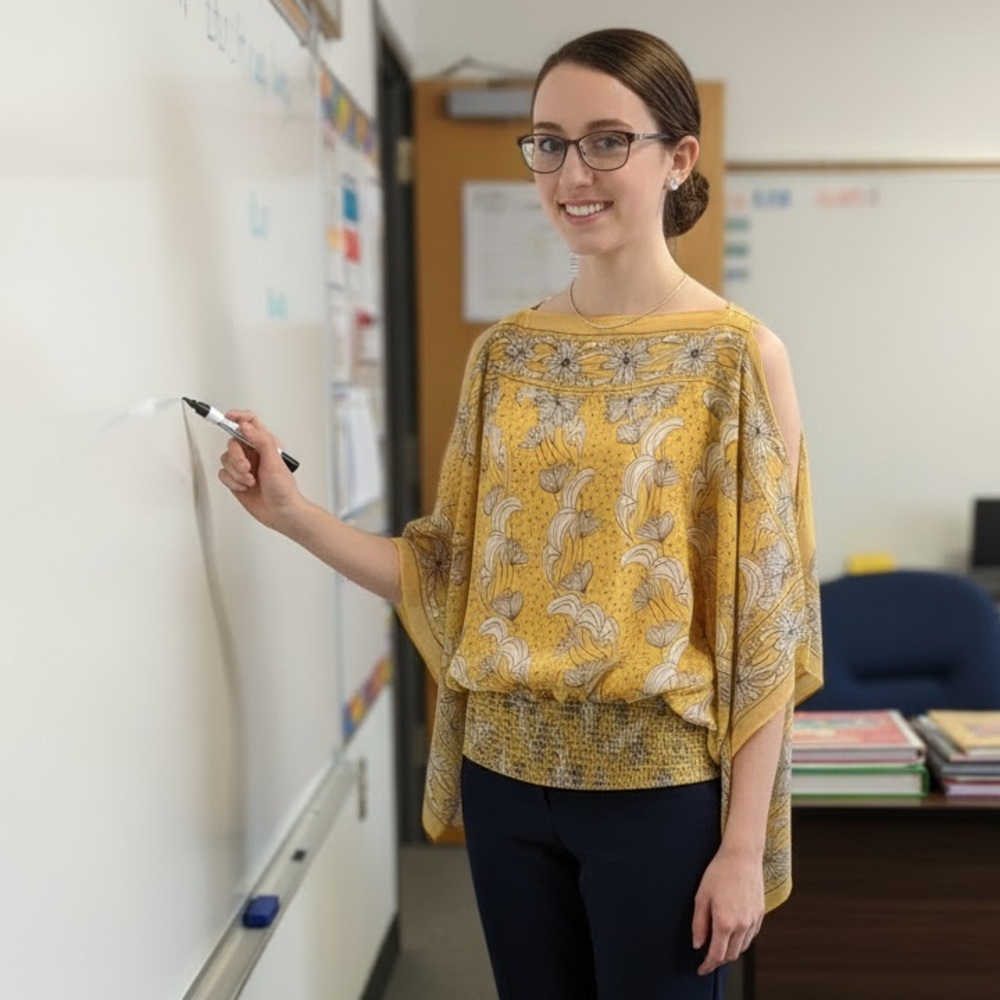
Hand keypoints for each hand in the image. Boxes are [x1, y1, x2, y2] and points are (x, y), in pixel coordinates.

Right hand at [217, 410, 302, 529]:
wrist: (281, 513)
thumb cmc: (284, 490)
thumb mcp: (275, 461)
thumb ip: (260, 440)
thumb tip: (246, 426)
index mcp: (266, 444)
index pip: (250, 422)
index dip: (238, 417)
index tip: (228, 417)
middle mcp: (254, 453)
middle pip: (233, 442)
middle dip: (237, 456)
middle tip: (247, 468)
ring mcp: (244, 466)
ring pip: (226, 458)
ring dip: (236, 472)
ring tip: (250, 481)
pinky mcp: (236, 479)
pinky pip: (223, 474)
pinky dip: (232, 482)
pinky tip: (245, 487)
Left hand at [691, 845, 764, 974]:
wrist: (742, 856)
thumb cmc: (719, 873)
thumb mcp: (701, 897)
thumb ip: (699, 924)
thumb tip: (698, 944)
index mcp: (725, 922)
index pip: (716, 955)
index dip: (707, 965)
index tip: (701, 969)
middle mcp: (742, 925)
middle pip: (730, 955)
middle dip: (718, 960)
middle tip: (707, 957)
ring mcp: (753, 920)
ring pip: (742, 948)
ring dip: (730, 951)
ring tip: (719, 945)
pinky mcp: (760, 914)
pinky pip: (750, 936)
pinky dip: (741, 941)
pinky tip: (732, 934)